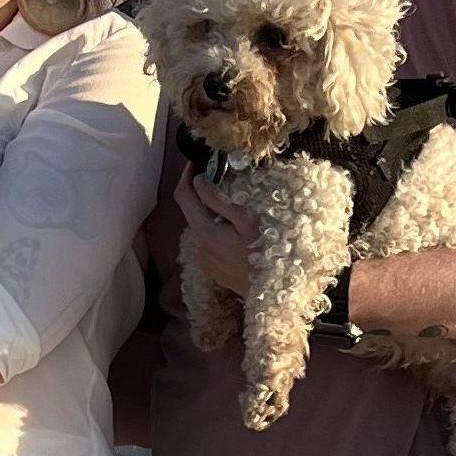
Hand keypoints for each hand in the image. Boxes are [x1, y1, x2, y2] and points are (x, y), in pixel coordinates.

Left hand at [179, 171, 256, 299]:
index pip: (183, 197)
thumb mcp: (247, 221)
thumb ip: (219, 201)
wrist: (272, 293)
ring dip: (212, 215)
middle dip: (202, 195)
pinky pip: (209, 243)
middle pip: (192, 212)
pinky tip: (236, 233)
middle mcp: (198, 247)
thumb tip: (199, 181)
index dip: (185, 176)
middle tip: (220, 179)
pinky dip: (217, 232)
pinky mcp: (211, 268)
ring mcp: (203, 260)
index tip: (194, 162)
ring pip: (202, 228)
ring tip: (235, 209)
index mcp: (204, 233)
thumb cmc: (266, 255)